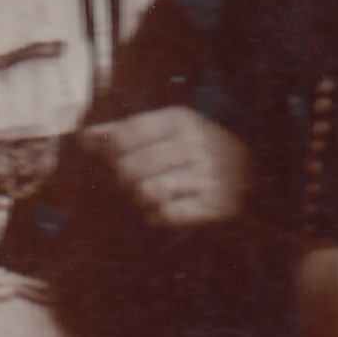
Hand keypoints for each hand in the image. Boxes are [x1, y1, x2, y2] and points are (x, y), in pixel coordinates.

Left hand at [83, 107, 251, 227]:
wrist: (253, 178)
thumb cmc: (196, 154)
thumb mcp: (166, 132)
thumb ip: (125, 133)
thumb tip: (84, 137)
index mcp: (182, 120)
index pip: (125, 136)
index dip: (111, 152)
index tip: (118, 157)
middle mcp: (198, 143)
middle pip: (130, 167)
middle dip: (126, 179)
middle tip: (136, 181)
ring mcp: (209, 174)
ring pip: (146, 192)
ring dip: (141, 200)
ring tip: (151, 196)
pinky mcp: (215, 205)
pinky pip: (166, 215)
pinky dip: (158, 216)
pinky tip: (163, 211)